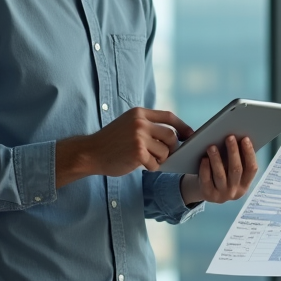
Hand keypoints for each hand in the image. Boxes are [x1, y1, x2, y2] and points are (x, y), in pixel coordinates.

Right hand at [58, 108, 192, 185]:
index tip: (190, 135)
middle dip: (172, 148)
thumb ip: (147, 125)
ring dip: (160, 159)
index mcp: (139, 113)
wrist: (90, 152)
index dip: (182, 126)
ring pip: (165, 151)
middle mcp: (140, 123)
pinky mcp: (138, 153)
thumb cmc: (111, 141)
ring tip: (148, 159)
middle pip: (171, 136)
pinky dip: (152, 167)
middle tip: (165, 154)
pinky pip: (156, 163)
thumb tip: (175, 136)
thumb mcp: (128, 124)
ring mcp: (139, 137)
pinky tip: (140, 165)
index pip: (169, 116)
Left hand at [180, 135, 257, 204]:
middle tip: (229, 137)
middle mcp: (235, 191)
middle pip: (236, 170)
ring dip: (216, 159)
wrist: (207, 192)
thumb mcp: (231, 171)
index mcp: (245, 184)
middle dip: (233, 152)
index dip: (249, 153)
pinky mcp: (208, 195)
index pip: (252, 168)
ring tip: (212, 146)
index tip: (245, 138)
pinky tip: (204, 159)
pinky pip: (206, 181)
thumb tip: (237, 138)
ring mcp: (222, 195)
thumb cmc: (222, 175)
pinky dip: (205, 169)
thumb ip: (237, 159)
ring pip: (220, 175)